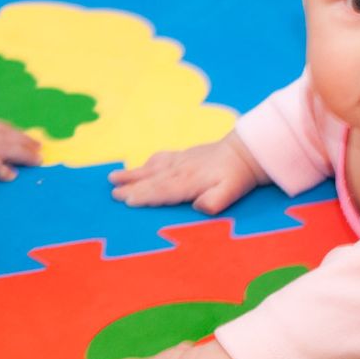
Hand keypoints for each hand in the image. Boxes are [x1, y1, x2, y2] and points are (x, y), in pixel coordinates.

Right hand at [110, 135, 263, 213]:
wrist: (246, 151)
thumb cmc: (238, 176)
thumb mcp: (231, 192)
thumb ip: (215, 201)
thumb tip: (199, 207)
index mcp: (190, 182)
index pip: (163, 191)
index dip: (145, 196)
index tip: (127, 200)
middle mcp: (181, 170)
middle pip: (153, 180)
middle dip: (132, 187)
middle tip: (112, 193)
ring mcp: (182, 161)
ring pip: (153, 168)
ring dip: (133, 174)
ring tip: (113, 178)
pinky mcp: (185, 156)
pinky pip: (161, 159)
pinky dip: (148, 164)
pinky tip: (141, 167)